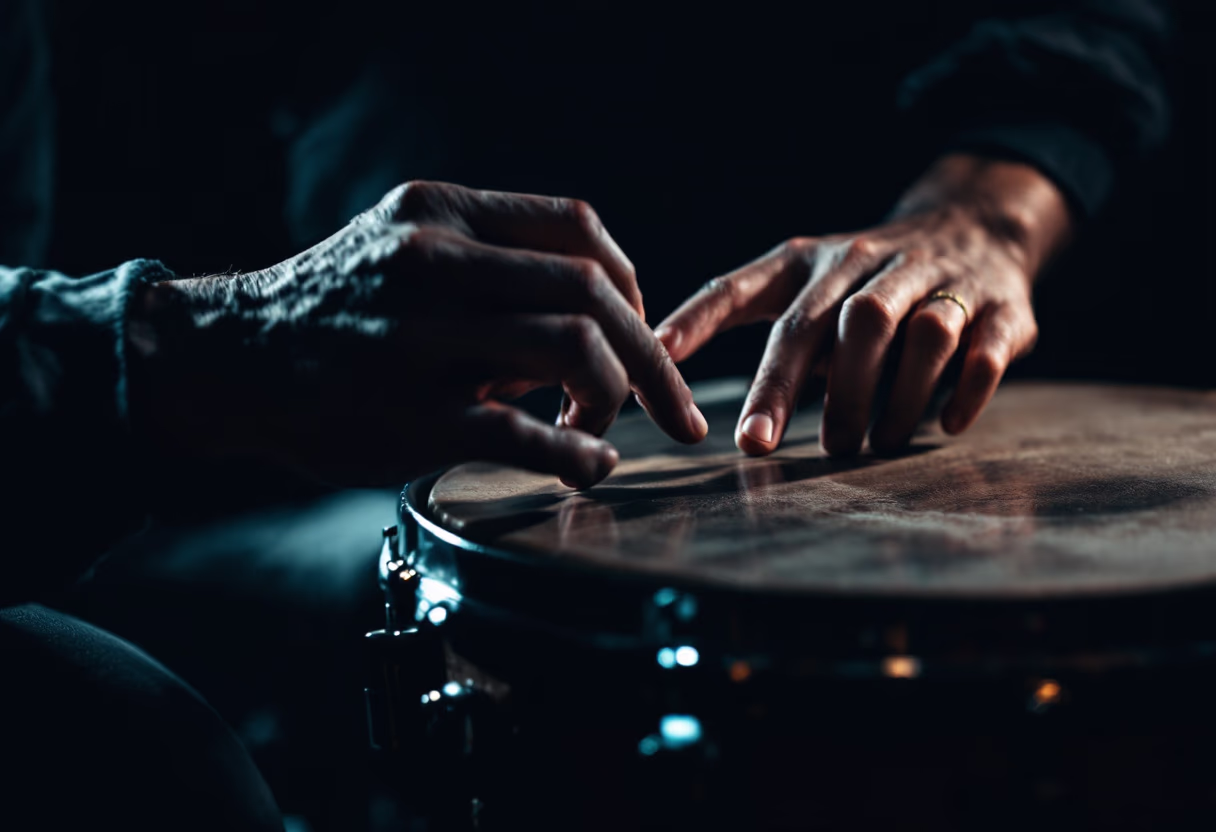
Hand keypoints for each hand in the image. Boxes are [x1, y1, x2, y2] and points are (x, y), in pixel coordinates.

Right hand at [127, 181, 706, 488]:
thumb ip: (490, 265)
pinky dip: (577, 455)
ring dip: (614, 396)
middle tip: (666, 403)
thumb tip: (591, 318)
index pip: (578, 226)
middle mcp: (432, 262)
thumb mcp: (403, 249)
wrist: (229, 361)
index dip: (633, 283)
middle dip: (650, 354)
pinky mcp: (409, 417)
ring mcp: (420, 339)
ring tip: (601, 430)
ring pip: (572, 348)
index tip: (642, 329)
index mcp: (439, 213)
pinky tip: (588, 467)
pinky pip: (524, 436)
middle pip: (591, 290)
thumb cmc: (334, 311)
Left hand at [656, 154, 1072, 456]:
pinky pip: (985, 349)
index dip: (701, 317)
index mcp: (809, 261)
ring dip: (890, 398)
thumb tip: (660, 370)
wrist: (973, 225)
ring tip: (868, 446)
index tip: (659, 356)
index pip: (747, 285)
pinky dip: (965, 389)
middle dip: (795, 386)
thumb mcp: (797, 282)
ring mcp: (941, 280)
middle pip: (839, 322)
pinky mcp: (1000, 306)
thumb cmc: (861, 279)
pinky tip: (943, 425)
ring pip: (919, 334)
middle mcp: (871, 263)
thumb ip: (737, 315)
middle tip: (763, 445)